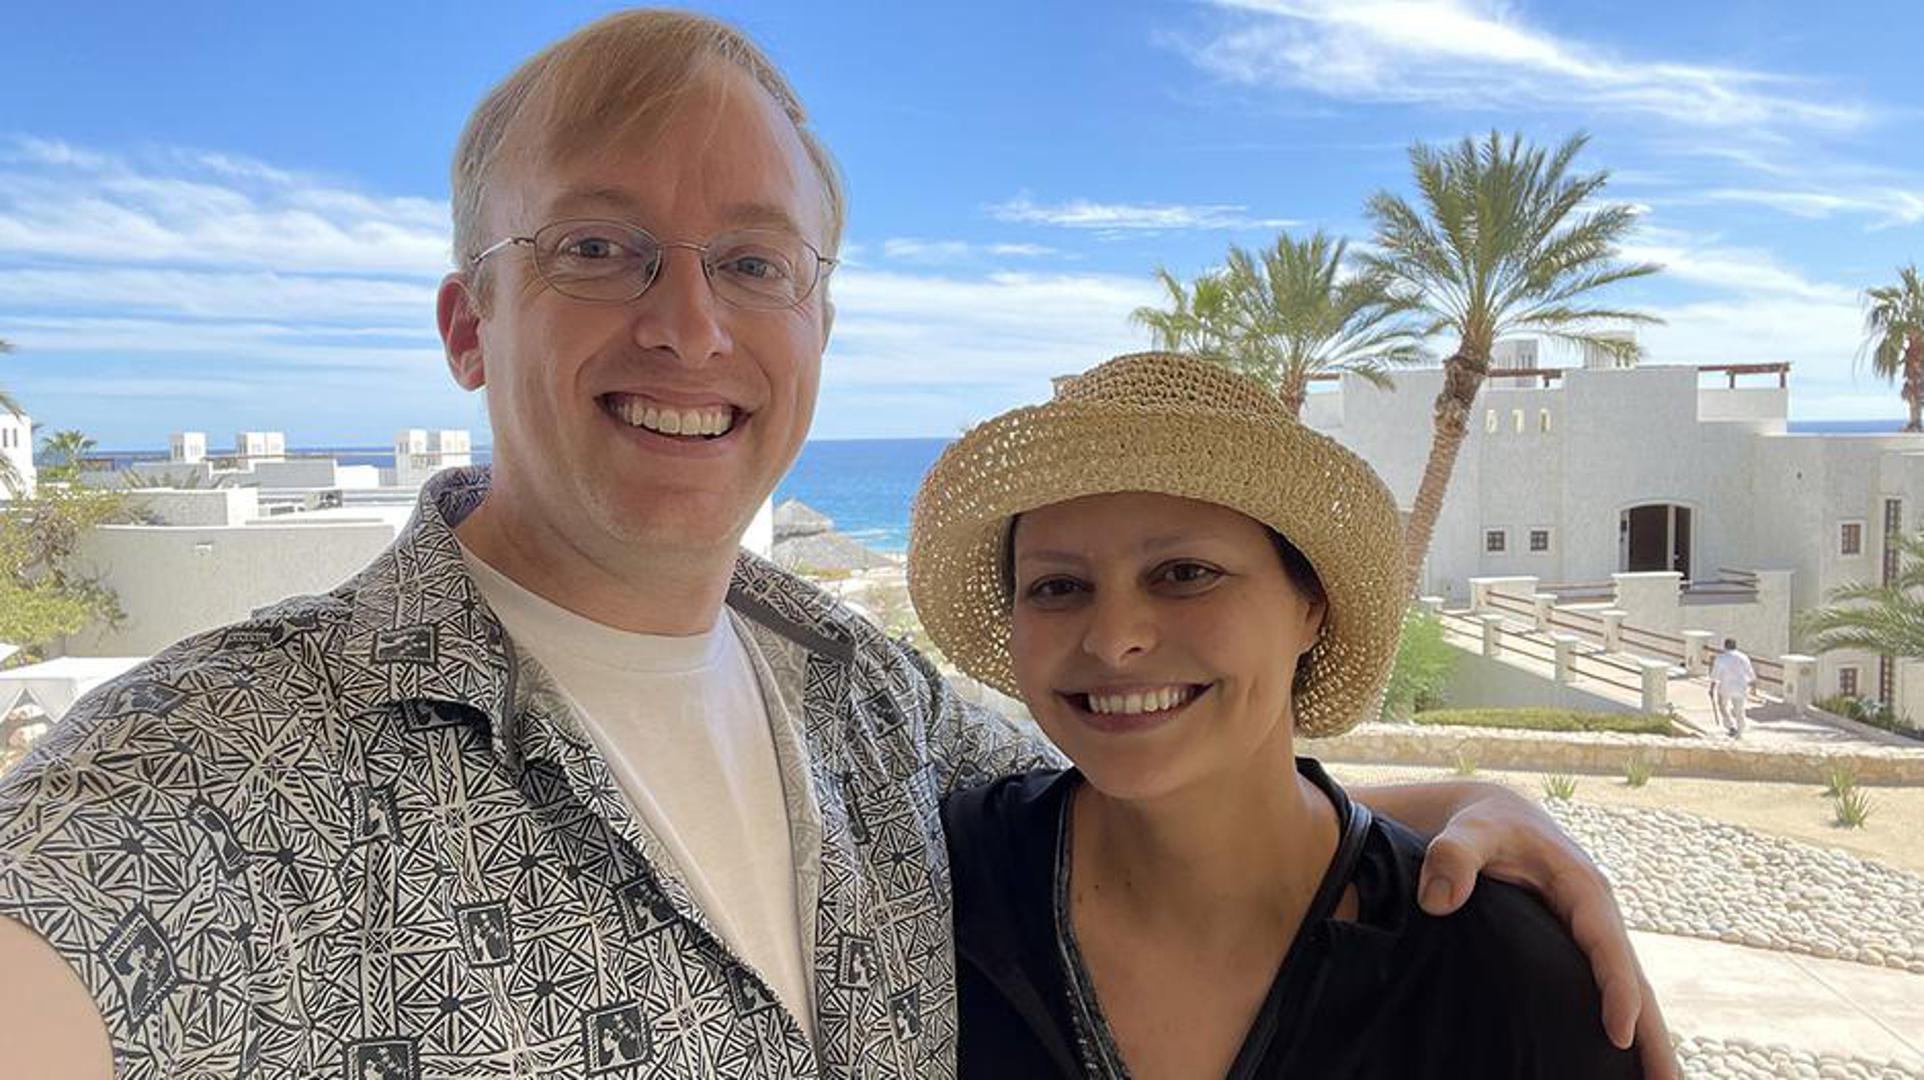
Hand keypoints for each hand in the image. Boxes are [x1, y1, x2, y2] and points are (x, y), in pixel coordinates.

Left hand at [1416, 785, 1679, 1079]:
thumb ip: (1452, 857)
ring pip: (1629, 994)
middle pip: (1636, 983)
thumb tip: (1436, 902)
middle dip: (1654, 1036)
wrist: (1496, 817)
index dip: (1616, 991)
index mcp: (1584, 889)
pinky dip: (1625, 1028)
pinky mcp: (1579, 950)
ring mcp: (1593, 936)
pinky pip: (1608, 992)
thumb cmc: (1484, 825)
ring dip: (1648, 1042)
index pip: (1607, 947)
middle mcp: (1600, 918)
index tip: (1618, 1035)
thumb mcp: (1468, 831)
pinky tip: (1621, 1066)